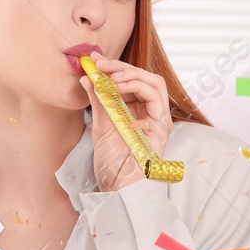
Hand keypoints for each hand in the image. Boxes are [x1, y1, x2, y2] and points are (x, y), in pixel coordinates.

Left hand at [79, 53, 172, 191]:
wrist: (117, 187)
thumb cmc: (112, 163)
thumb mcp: (100, 125)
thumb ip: (98, 101)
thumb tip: (87, 78)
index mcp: (139, 113)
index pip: (132, 82)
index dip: (115, 68)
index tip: (95, 61)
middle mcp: (151, 114)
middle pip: (145, 78)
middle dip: (122, 67)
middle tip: (100, 63)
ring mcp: (159, 120)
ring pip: (154, 82)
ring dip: (130, 74)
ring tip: (109, 75)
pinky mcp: (161, 126)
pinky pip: (155, 96)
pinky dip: (137, 85)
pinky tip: (118, 86)